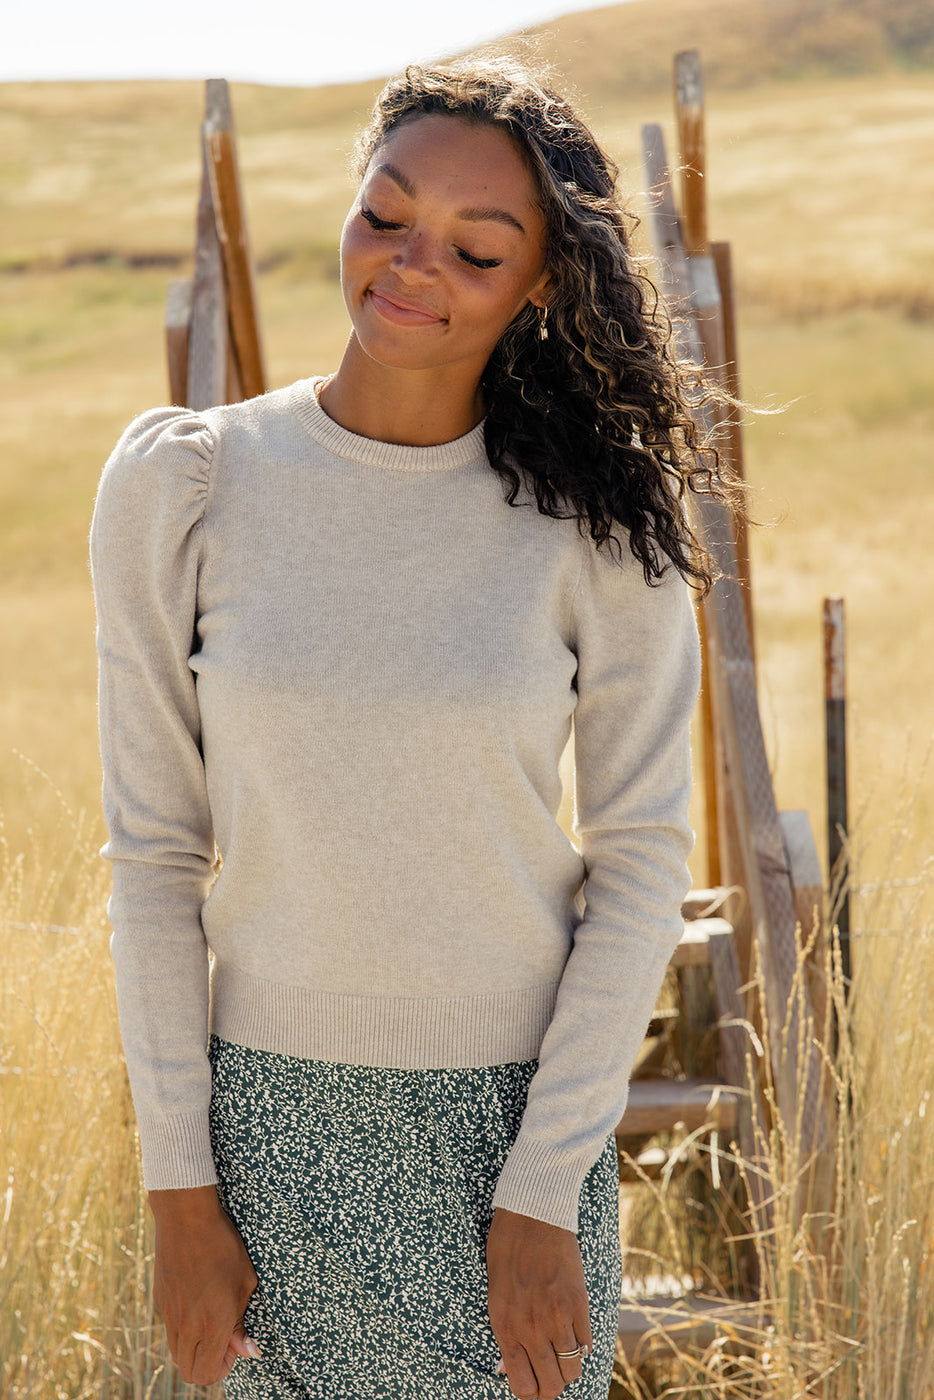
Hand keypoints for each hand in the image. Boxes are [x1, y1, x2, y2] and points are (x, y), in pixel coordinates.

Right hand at [150, 1185, 260, 1385]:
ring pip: (175, 1352)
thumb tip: (249, 1351)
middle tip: (222, 1337)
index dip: (223, 1366)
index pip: (206, 1374)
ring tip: (209, 1317)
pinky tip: (196, 1297)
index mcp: (212, 1325)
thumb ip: (242, 1322)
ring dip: (193, 1347)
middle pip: (188, 1371)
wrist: (187, 1219)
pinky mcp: (160, 1300)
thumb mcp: (246, 1281)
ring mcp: (169, 1314)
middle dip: (207, 1364)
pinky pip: (169, 1327)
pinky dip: (182, 1326)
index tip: (234, 1344)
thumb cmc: (224, 1246)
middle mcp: (186, 1326)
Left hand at [486, 1207, 592, 1399]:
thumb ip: (504, 1331)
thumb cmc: (506, 1248)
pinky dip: (582, 1344)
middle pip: (551, 1385)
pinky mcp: (578, 1303)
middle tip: (550, 1373)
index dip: (530, 1391)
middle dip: (551, 1385)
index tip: (534, 1384)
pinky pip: (587, 1343)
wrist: (531, 1214)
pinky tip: (574, 1332)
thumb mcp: (494, 1293)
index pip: (522, 1386)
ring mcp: (557, 1317)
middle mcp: (531, 1328)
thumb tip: (506, 1366)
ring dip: (568, 1367)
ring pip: (572, 1370)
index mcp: (505, 1327)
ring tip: (563, 1353)